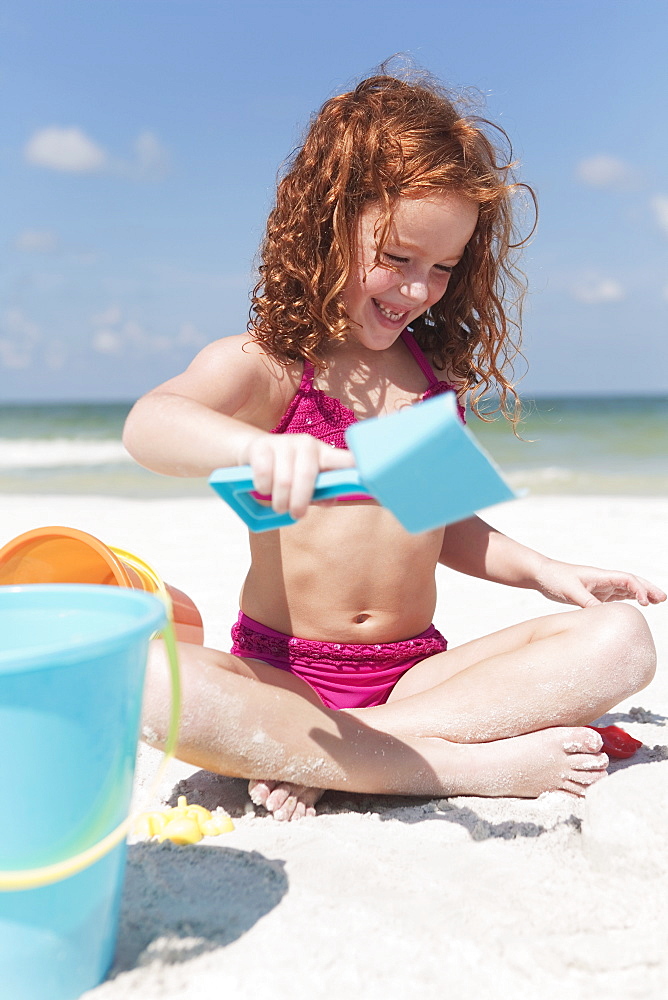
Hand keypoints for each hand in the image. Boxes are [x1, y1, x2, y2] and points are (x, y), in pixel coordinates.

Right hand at [245, 433, 354, 519]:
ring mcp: (284, 442)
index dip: (357, 465)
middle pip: (307, 477)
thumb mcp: (306, 485)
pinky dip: (262, 489)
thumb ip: (320, 494)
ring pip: (283, 481)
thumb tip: (330, 500)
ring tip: (278, 504)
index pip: (345, 459)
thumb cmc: (286, 472)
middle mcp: (307, 444)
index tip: (369, 473)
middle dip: (299, 501)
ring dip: (279, 501)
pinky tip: (263, 488)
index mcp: (324, 454)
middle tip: (296, 514)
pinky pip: (264, 475)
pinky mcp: (262, 446)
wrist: (253, 453)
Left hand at [534, 559, 666, 608]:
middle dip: (648, 589)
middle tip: (663, 598)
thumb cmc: (555, 578)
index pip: (627, 579)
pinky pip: (616, 595)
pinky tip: (637, 604)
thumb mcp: (571, 592)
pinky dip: (629, 599)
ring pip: (627, 588)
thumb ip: (588, 602)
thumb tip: (603, 614)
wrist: (542, 574)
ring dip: (642, 594)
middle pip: (632, 582)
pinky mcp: (595, 593)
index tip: (646, 602)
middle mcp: (603, 579)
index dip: (639, 589)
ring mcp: (600, 586)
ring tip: (657, 601)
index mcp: (600, 576)